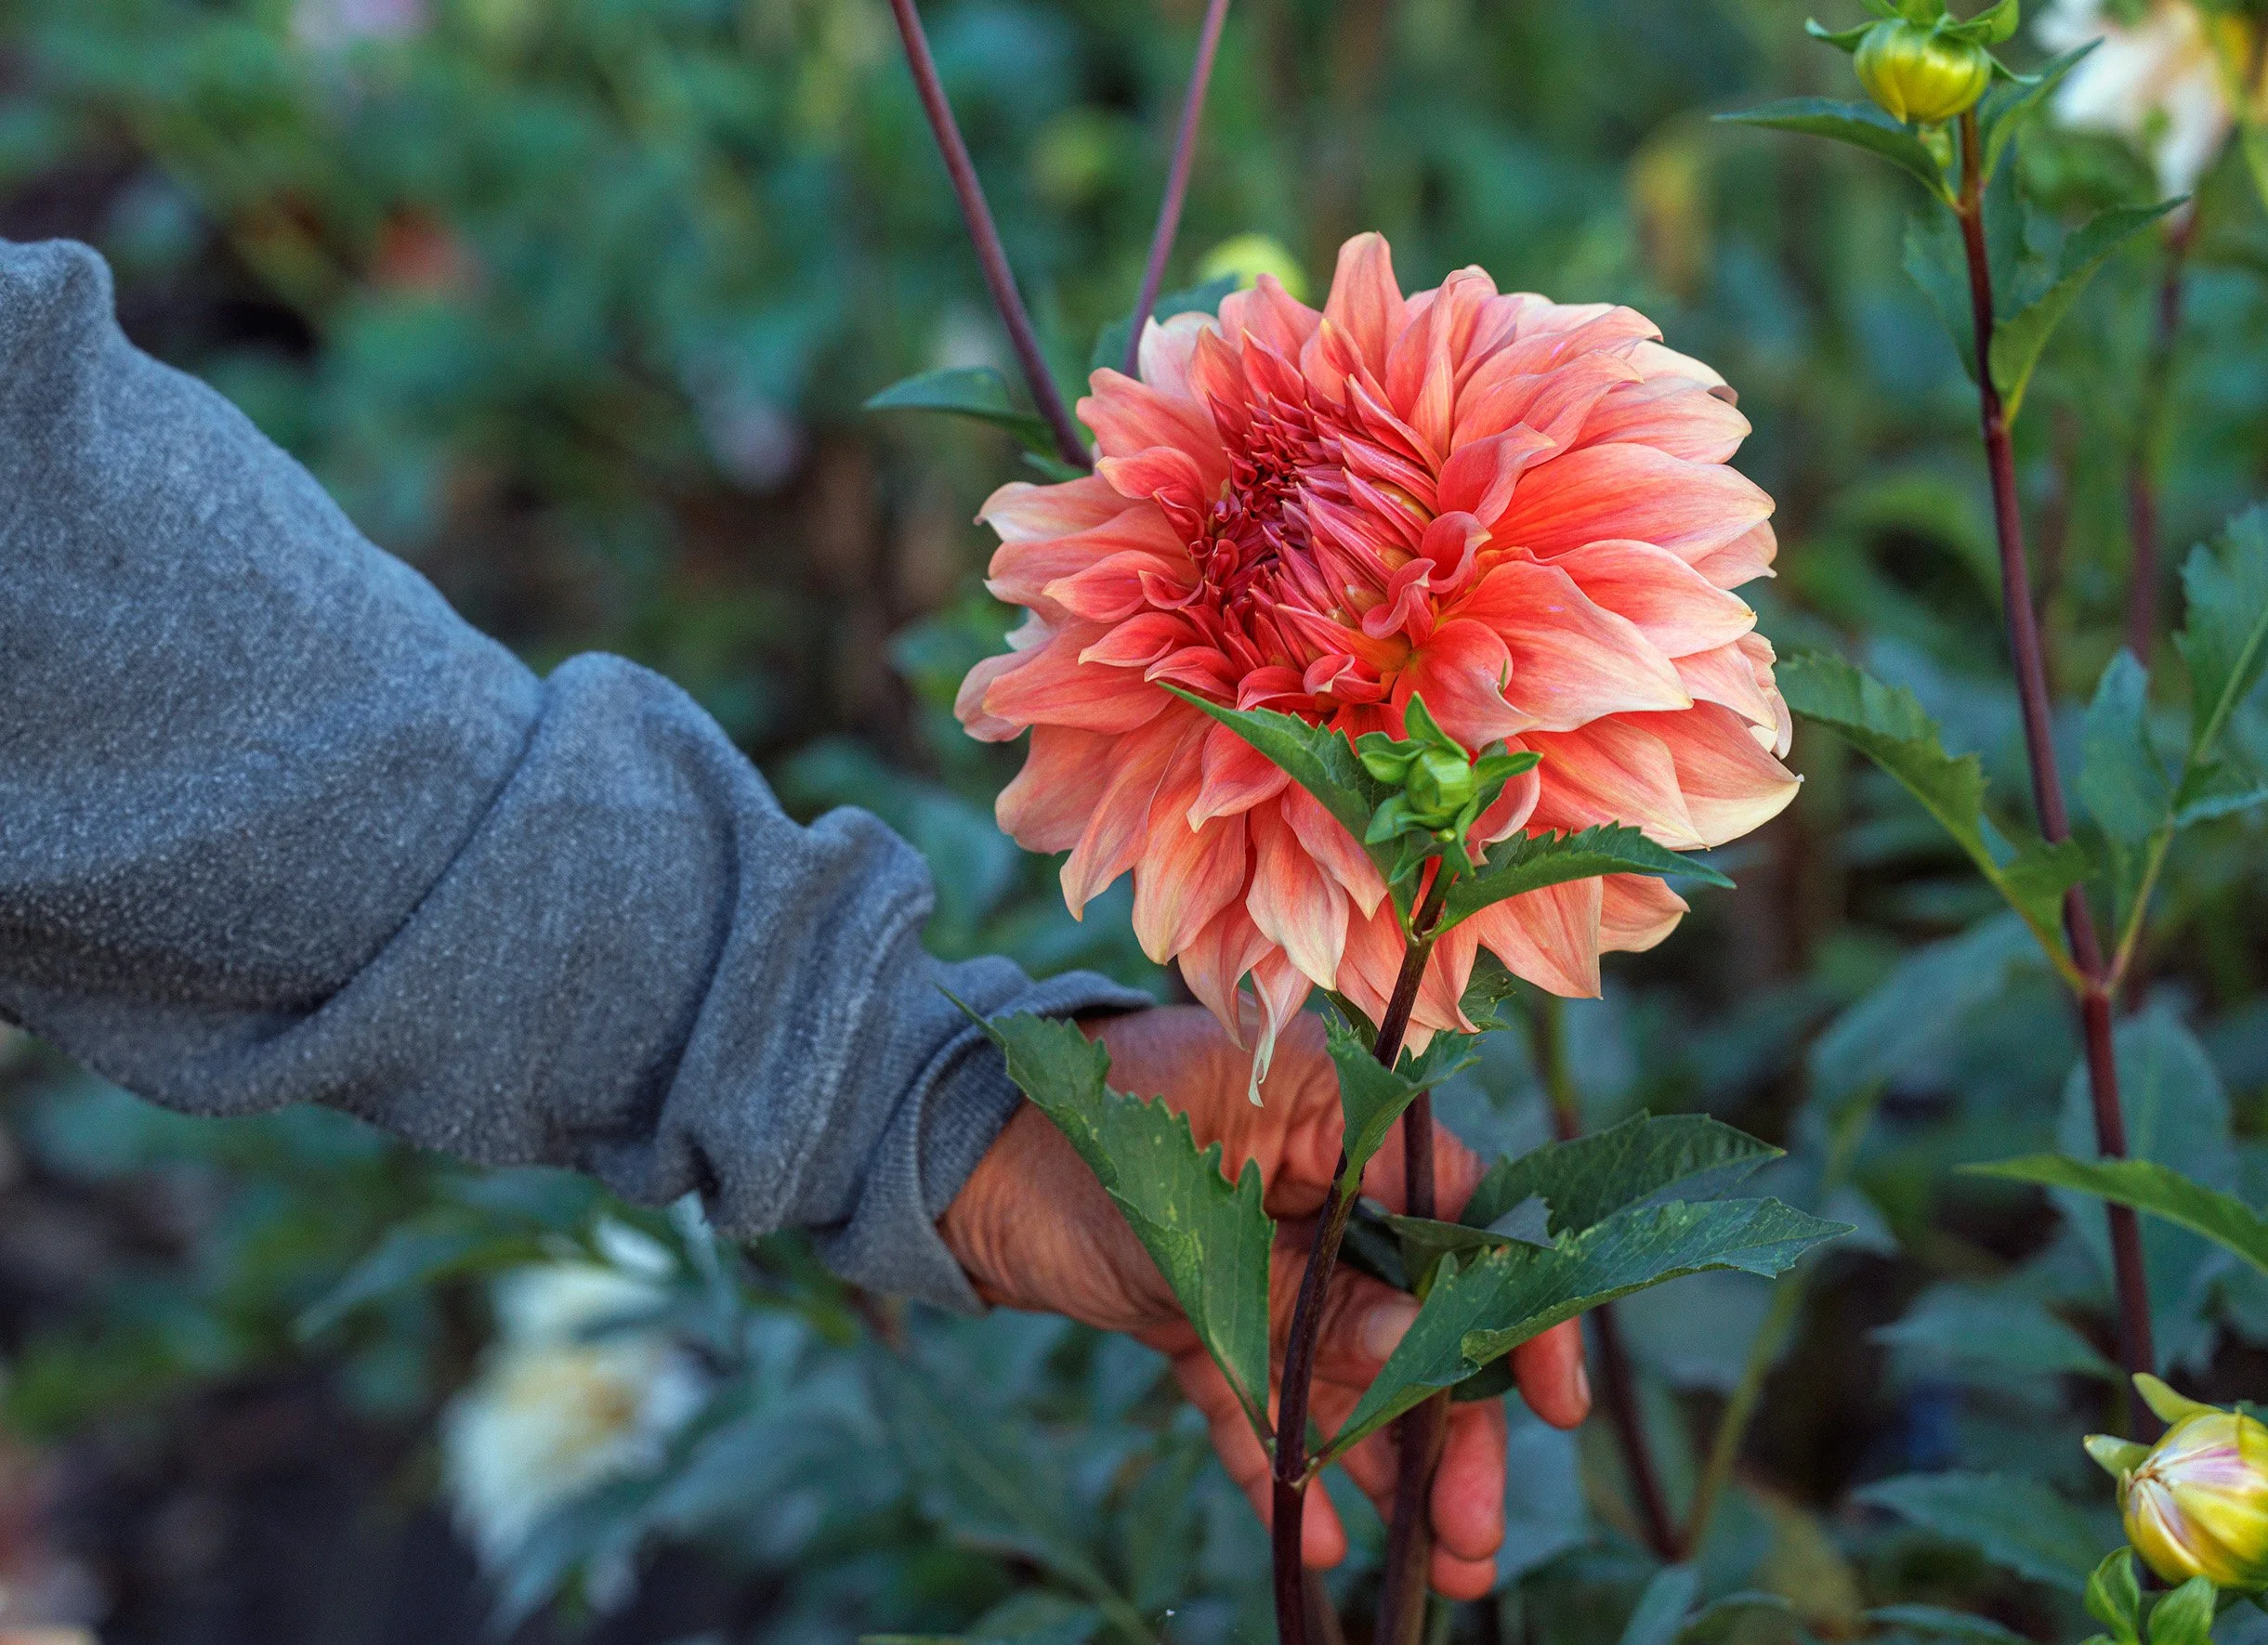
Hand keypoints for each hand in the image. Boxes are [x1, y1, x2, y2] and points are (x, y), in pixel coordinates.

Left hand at [939, 1004, 1589, 1599]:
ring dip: (1385, 1458)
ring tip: (1438, 1563)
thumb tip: (1418, 1361)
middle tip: (1477, 1531)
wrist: (940, 1150)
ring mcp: (1255, 1240)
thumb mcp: (1193, 1225)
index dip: (1514, 1307)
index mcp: (1331, 1106)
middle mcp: (1310, 1173)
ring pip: (1343, 1359)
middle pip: (1411, 1306)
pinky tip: (1324, 1538)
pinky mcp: (1200, 1298)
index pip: (1461, 1205)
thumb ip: (1301, 1298)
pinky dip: (1284, 1452)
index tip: (1555, 1400)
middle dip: (1447, 1424)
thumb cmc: (1069, 1136)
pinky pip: (1260, 1381)